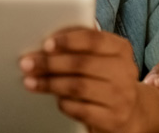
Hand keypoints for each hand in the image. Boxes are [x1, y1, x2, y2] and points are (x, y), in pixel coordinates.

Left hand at [20, 28, 145, 132]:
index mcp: (121, 49)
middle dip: (50, 63)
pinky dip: (63, 103)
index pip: (94, 39)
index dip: (68, 40)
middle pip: (82, 63)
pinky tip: (54, 98)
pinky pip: (80, 109)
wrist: (131, 111)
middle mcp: (124, 71)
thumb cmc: (108, 78)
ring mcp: (120, 96)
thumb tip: (48, 43)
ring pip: (78, 86)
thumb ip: (81, 45)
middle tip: (28, 63)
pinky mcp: (112, 118)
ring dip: (50, 83)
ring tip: (30, 81)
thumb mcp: (103, 57)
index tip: (46, 44)